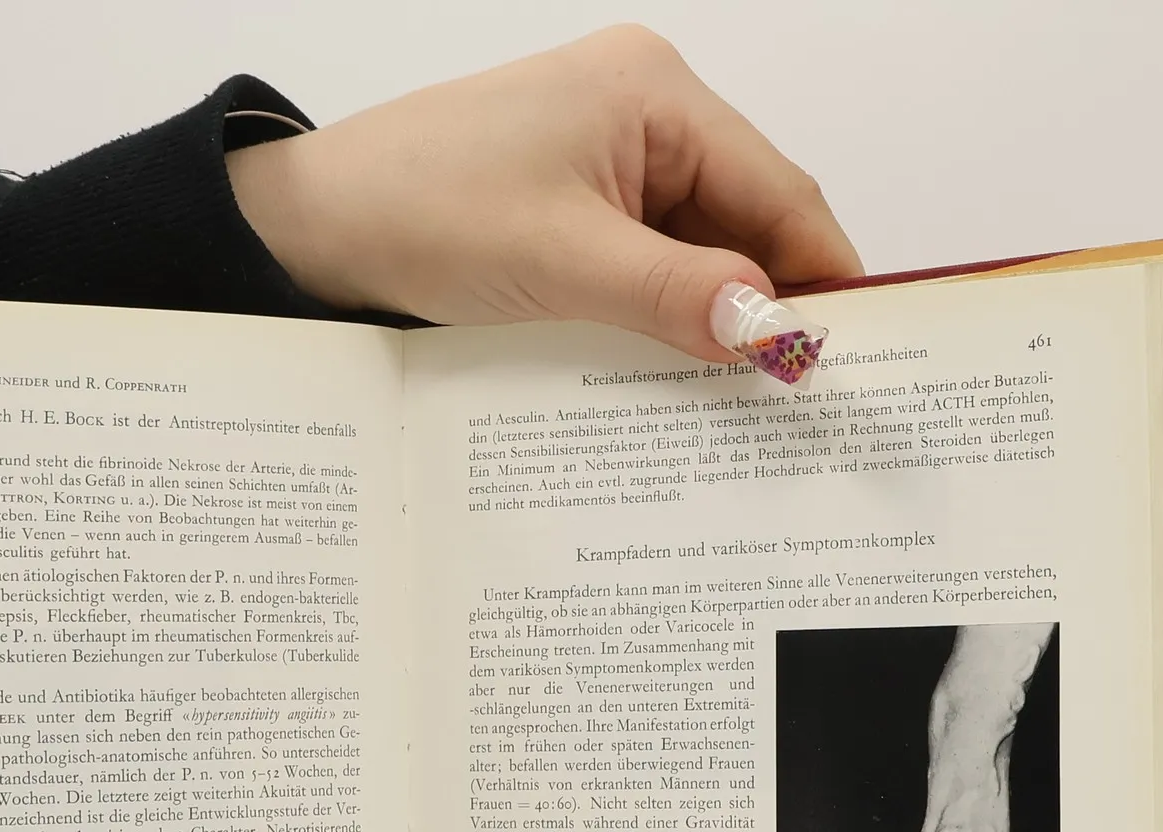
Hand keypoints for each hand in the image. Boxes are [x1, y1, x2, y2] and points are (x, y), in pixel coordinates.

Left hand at [227, 26, 860, 359]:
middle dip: (765, 307)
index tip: (852, 358)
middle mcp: (642, 113)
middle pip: (745, 222)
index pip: (779, 192)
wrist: (310, 229)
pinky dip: (660, 318)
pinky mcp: (570, 205)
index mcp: (655, 94)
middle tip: (800, 402)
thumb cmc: (420, 213)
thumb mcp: (561, 263)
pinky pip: (644, 265)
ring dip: (709, 321)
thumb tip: (777, 334)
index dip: (821, 277)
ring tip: (738, 406)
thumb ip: (676, 297)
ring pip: (695, 252)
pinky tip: (668, 375)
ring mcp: (604, 160)